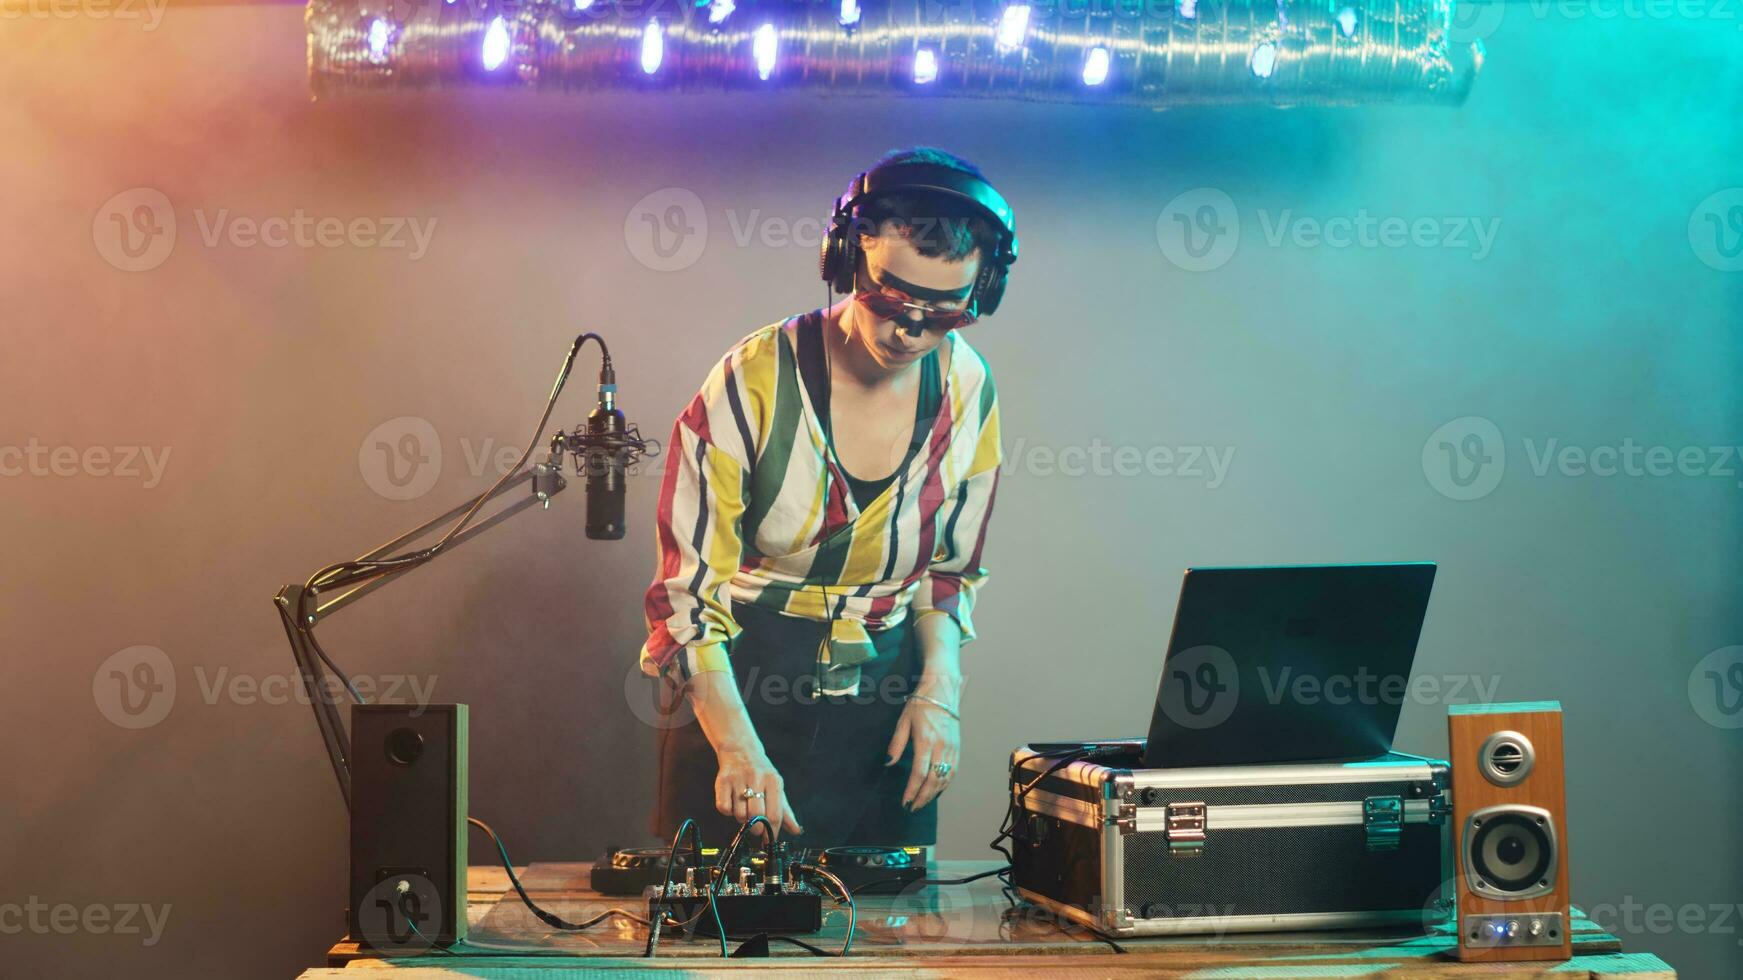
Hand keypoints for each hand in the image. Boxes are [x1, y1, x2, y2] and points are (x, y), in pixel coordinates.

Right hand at [713, 745, 801, 839]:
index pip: (775, 814)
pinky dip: (728, 811)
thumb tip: (797, 831)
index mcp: (774, 781)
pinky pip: (723, 808)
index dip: (771, 832)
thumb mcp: (777, 787)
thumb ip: (785, 811)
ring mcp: (739, 779)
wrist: (740, 749)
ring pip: (739, 814)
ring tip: (744, 809)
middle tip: (755, 828)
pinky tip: (732, 804)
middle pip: (756, 816)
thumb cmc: (761, 773)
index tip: (768, 840)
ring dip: (741, 818)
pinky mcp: (722, 781)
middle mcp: (757, 778)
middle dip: (756, 829)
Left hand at [886, 675, 961, 810]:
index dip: (912, 791)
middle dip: (923, 797)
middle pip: (933, 780)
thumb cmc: (921, 703)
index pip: (919, 774)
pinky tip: (937, 789)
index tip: (905, 802)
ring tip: (923, 802)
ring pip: (945, 778)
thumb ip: (897, 743)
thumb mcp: (904, 720)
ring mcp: (952, 748)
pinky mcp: (958, 747)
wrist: (943, 689)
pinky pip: (953, 771)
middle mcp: (941, 747)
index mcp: (926, 741)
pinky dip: (945, 784)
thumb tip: (888, 763)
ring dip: (934, 793)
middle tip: (913, 807)